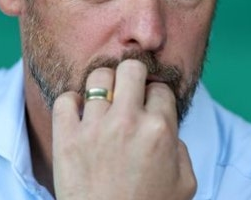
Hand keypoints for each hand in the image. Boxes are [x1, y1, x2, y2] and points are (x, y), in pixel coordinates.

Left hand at [52, 59, 196, 199]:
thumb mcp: (185, 183)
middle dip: (133, 76)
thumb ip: (181, 148)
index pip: (160, 88)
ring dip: (103, 87)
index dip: (156, 97)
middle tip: (129, 92)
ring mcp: (95, 128)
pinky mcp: (66, 138)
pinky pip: (66, 99)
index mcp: (160, 130)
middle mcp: (129, 122)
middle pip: (131, 67)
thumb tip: (166, 126)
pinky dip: (72, 103)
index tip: (149, 107)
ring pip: (98, 76)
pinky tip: (80, 116)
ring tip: (103, 103)